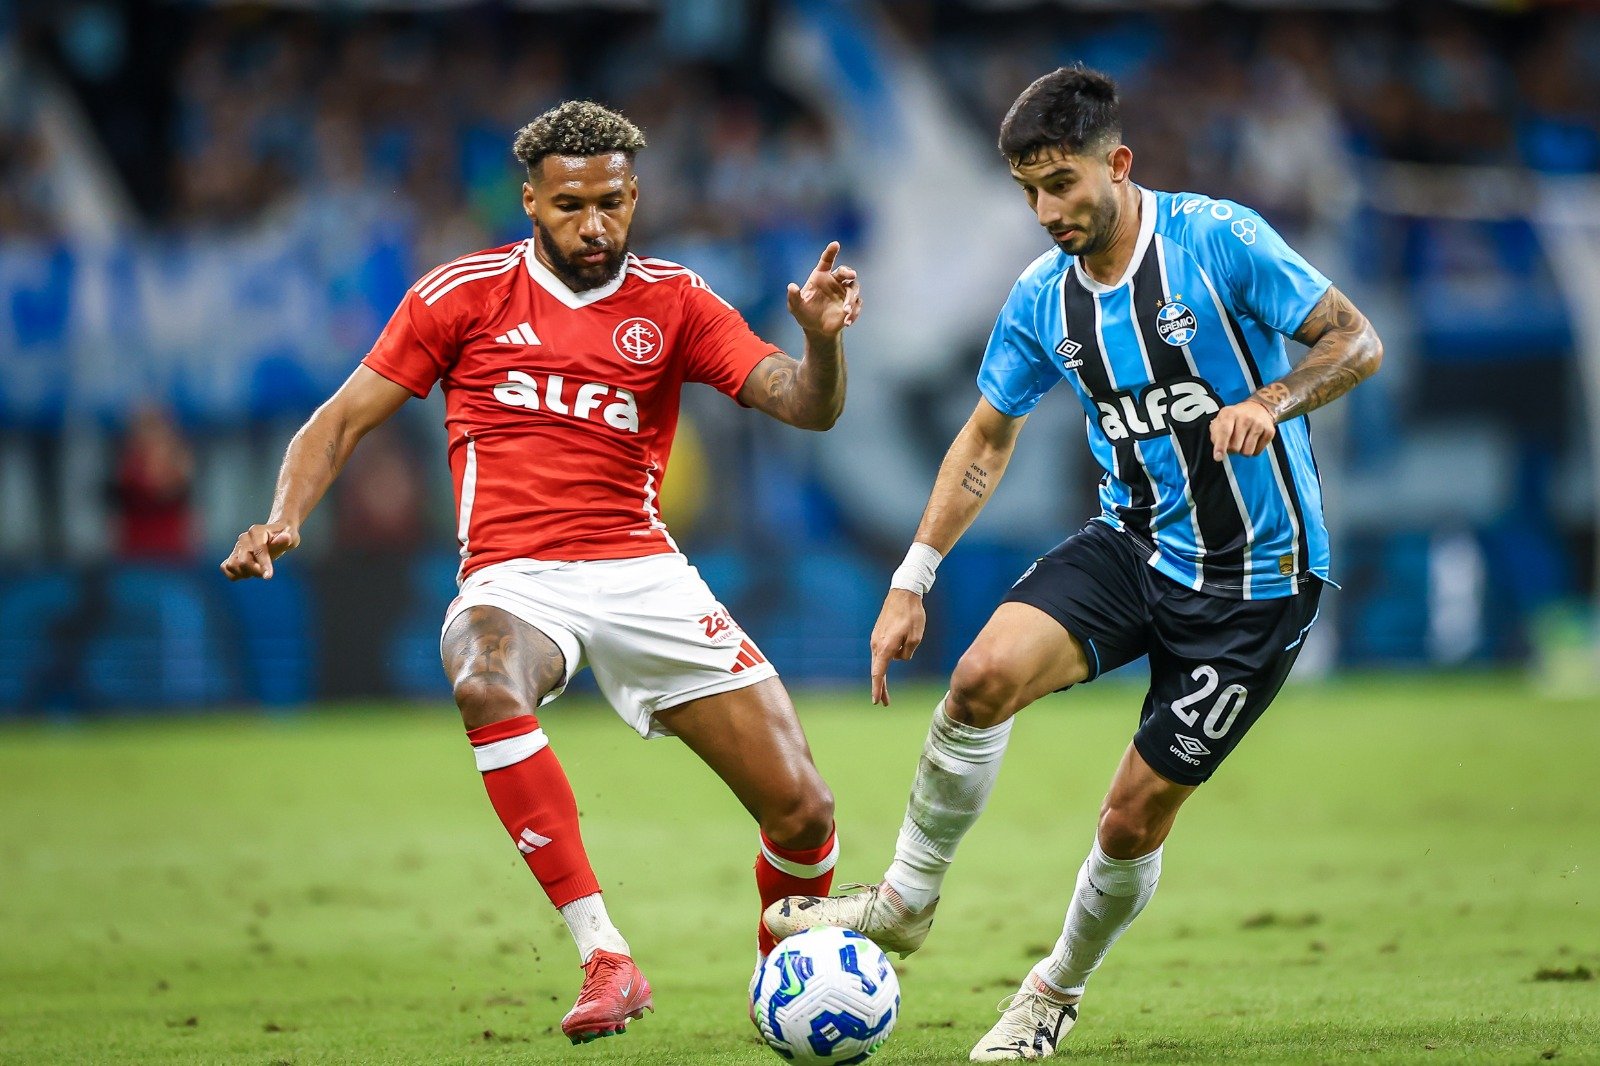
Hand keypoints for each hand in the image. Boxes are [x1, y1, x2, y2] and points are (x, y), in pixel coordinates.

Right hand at [220, 522, 299, 580]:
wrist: (276, 534)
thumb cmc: (285, 535)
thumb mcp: (291, 535)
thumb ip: (287, 538)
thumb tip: (285, 538)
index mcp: (256, 532)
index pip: (258, 550)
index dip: (264, 564)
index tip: (269, 577)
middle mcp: (244, 539)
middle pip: (243, 561)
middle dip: (255, 571)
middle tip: (266, 574)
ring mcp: (237, 547)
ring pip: (232, 565)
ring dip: (244, 573)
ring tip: (256, 570)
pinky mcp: (233, 555)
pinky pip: (225, 568)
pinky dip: (235, 574)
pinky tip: (247, 573)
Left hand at [786, 241, 860, 335]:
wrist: (815, 329)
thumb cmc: (804, 313)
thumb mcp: (796, 306)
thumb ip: (794, 296)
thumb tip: (791, 286)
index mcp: (821, 276)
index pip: (827, 260)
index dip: (831, 251)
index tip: (835, 244)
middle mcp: (835, 281)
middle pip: (845, 272)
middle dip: (848, 271)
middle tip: (851, 275)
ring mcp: (844, 292)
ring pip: (854, 288)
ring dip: (851, 299)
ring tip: (845, 311)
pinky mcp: (851, 304)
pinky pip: (857, 304)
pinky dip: (854, 312)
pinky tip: (847, 322)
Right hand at [869, 588, 926, 705]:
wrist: (903, 593)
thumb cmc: (912, 615)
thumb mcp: (916, 638)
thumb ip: (907, 653)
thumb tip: (899, 658)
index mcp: (885, 647)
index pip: (879, 673)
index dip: (878, 688)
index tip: (876, 701)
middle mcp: (877, 644)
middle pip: (878, 670)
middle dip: (881, 687)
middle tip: (885, 703)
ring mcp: (876, 638)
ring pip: (883, 658)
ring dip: (892, 661)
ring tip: (909, 638)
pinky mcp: (878, 633)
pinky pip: (885, 649)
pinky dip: (891, 653)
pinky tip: (903, 639)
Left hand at [1209, 398, 1276, 460]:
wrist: (1258, 408)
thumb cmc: (1237, 416)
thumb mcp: (1221, 420)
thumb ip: (1215, 434)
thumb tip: (1218, 450)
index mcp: (1230, 414)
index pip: (1224, 432)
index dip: (1220, 446)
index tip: (1218, 457)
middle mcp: (1245, 417)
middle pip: (1235, 447)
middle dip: (1231, 449)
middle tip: (1233, 442)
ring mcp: (1258, 424)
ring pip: (1247, 452)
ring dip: (1243, 451)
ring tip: (1243, 440)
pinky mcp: (1269, 431)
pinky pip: (1257, 452)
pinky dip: (1253, 450)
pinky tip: (1252, 440)